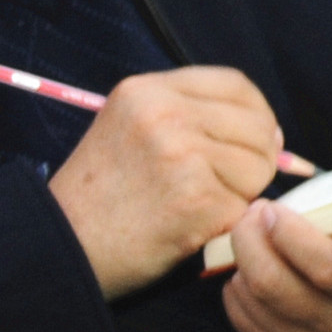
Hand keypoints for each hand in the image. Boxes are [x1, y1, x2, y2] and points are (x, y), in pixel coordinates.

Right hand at [49, 67, 298, 297]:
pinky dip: (226, 222)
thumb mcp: (130, 129)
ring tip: (200, 205)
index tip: (257, 138)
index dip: (257, 112)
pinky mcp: (196, 199)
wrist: (59, 247)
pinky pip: (243, 206)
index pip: (236, 84)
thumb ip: (190, 116)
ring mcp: (182, 154)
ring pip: (257, 167)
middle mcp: (166, 114)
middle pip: (257, 125)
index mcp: (148, 91)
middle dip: (256, 158)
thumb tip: (272, 132)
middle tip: (227, 184)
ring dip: (242, 193)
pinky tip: (192, 227)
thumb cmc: (98, 197)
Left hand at [221, 197, 331, 331]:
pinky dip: (236, 299)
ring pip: (263, 308)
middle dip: (254, 247)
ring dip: (242, 266)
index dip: (294, 240)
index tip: (274, 208)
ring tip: (246, 232)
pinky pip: (250, 331)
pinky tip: (243, 269)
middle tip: (251, 213)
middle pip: (285, 291)